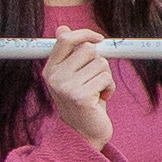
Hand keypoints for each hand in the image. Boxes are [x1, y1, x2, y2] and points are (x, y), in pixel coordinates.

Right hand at [38, 31, 116, 150]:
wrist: (83, 132)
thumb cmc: (82, 101)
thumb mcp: (73, 76)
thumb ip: (69, 54)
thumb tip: (62, 28)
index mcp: (51, 69)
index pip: (65, 39)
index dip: (85, 34)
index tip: (99, 39)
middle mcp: (54, 77)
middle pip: (89, 50)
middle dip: (100, 63)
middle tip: (95, 79)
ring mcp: (66, 87)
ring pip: (101, 64)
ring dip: (106, 77)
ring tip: (97, 91)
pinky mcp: (80, 96)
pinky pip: (107, 78)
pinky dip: (110, 88)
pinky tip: (101, 99)